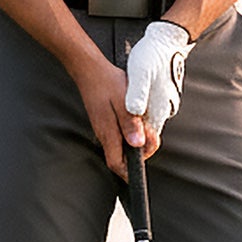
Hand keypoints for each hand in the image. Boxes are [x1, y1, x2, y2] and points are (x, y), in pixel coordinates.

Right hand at [70, 53, 148, 176]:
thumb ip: (131, 124)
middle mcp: (104, 134)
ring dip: (135, 142)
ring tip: (145, 126)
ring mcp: (103, 128)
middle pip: (120, 158)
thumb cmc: (107, 83)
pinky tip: (136, 120)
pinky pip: (118, 135)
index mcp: (108, 133)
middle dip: (138, 155)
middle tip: (150, 138)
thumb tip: (138, 143)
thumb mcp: (124, 102)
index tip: (141, 170)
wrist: (90, 69)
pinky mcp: (104, 121)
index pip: (116, 164)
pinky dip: (130, 133)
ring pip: (120, 146)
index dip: (129, 172)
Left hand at [124, 20, 193, 139]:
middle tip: (114, 130)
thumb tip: (134, 125)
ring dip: (132, 121)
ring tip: (117, 114)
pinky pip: (147, 109)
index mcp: (158, 109)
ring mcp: (165, 101)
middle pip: (146, 132)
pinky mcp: (162, 94)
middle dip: (131, 135)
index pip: (148, 141)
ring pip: (145, 120)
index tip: (122, 152)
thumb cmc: (153, 56)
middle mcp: (164, 108)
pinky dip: (136, 109)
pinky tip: (127, 100)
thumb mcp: (140, 76)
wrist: (168, 39)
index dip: (135, 148)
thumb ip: (136, 100)